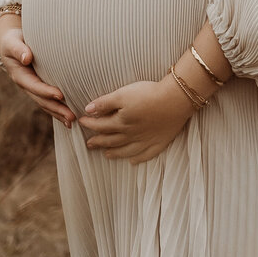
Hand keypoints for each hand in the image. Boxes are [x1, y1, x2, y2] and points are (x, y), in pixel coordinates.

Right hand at [0, 17, 75, 127]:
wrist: (11, 42)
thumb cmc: (13, 40)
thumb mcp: (12, 43)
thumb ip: (19, 50)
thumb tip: (26, 58)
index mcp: (19, 75)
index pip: (34, 86)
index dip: (46, 91)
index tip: (60, 95)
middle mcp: (26, 85)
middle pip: (42, 100)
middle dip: (56, 109)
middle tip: (71, 116)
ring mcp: (32, 88)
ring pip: (46, 104)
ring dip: (58, 113)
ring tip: (72, 121)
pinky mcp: (39, 88)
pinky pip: (48, 101)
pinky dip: (57, 109)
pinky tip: (68, 118)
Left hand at [77, 77, 192, 162]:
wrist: (176, 100)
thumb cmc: (149, 94)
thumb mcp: (123, 94)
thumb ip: (105, 103)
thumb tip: (88, 110)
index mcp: (121, 123)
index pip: (100, 125)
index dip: (89, 123)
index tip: (81, 121)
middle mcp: (132, 135)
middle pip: (111, 141)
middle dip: (98, 142)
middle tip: (89, 144)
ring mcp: (146, 141)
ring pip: (126, 151)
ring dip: (114, 153)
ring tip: (106, 154)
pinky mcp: (159, 142)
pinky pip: (146, 155)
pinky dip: (138, 159)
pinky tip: (133, 162)